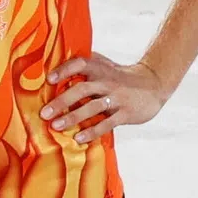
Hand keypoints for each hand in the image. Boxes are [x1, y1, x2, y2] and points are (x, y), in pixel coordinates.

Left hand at [40, 52, 167, 143]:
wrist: (152, 84)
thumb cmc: (120, 76)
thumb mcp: (105, 65)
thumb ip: (86, 64)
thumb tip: (57, 61)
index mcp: (100, 68)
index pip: (80, 64)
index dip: (64, 70)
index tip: (49, 79)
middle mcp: (107, 81)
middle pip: (82, 89)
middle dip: (62, 101)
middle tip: (45, 113)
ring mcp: (117, 98)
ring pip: (93, 107)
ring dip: (73, 117)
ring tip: (56, 126)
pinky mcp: (126, 113)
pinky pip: (107, 123)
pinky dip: (92, 131)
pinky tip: (79, 138)